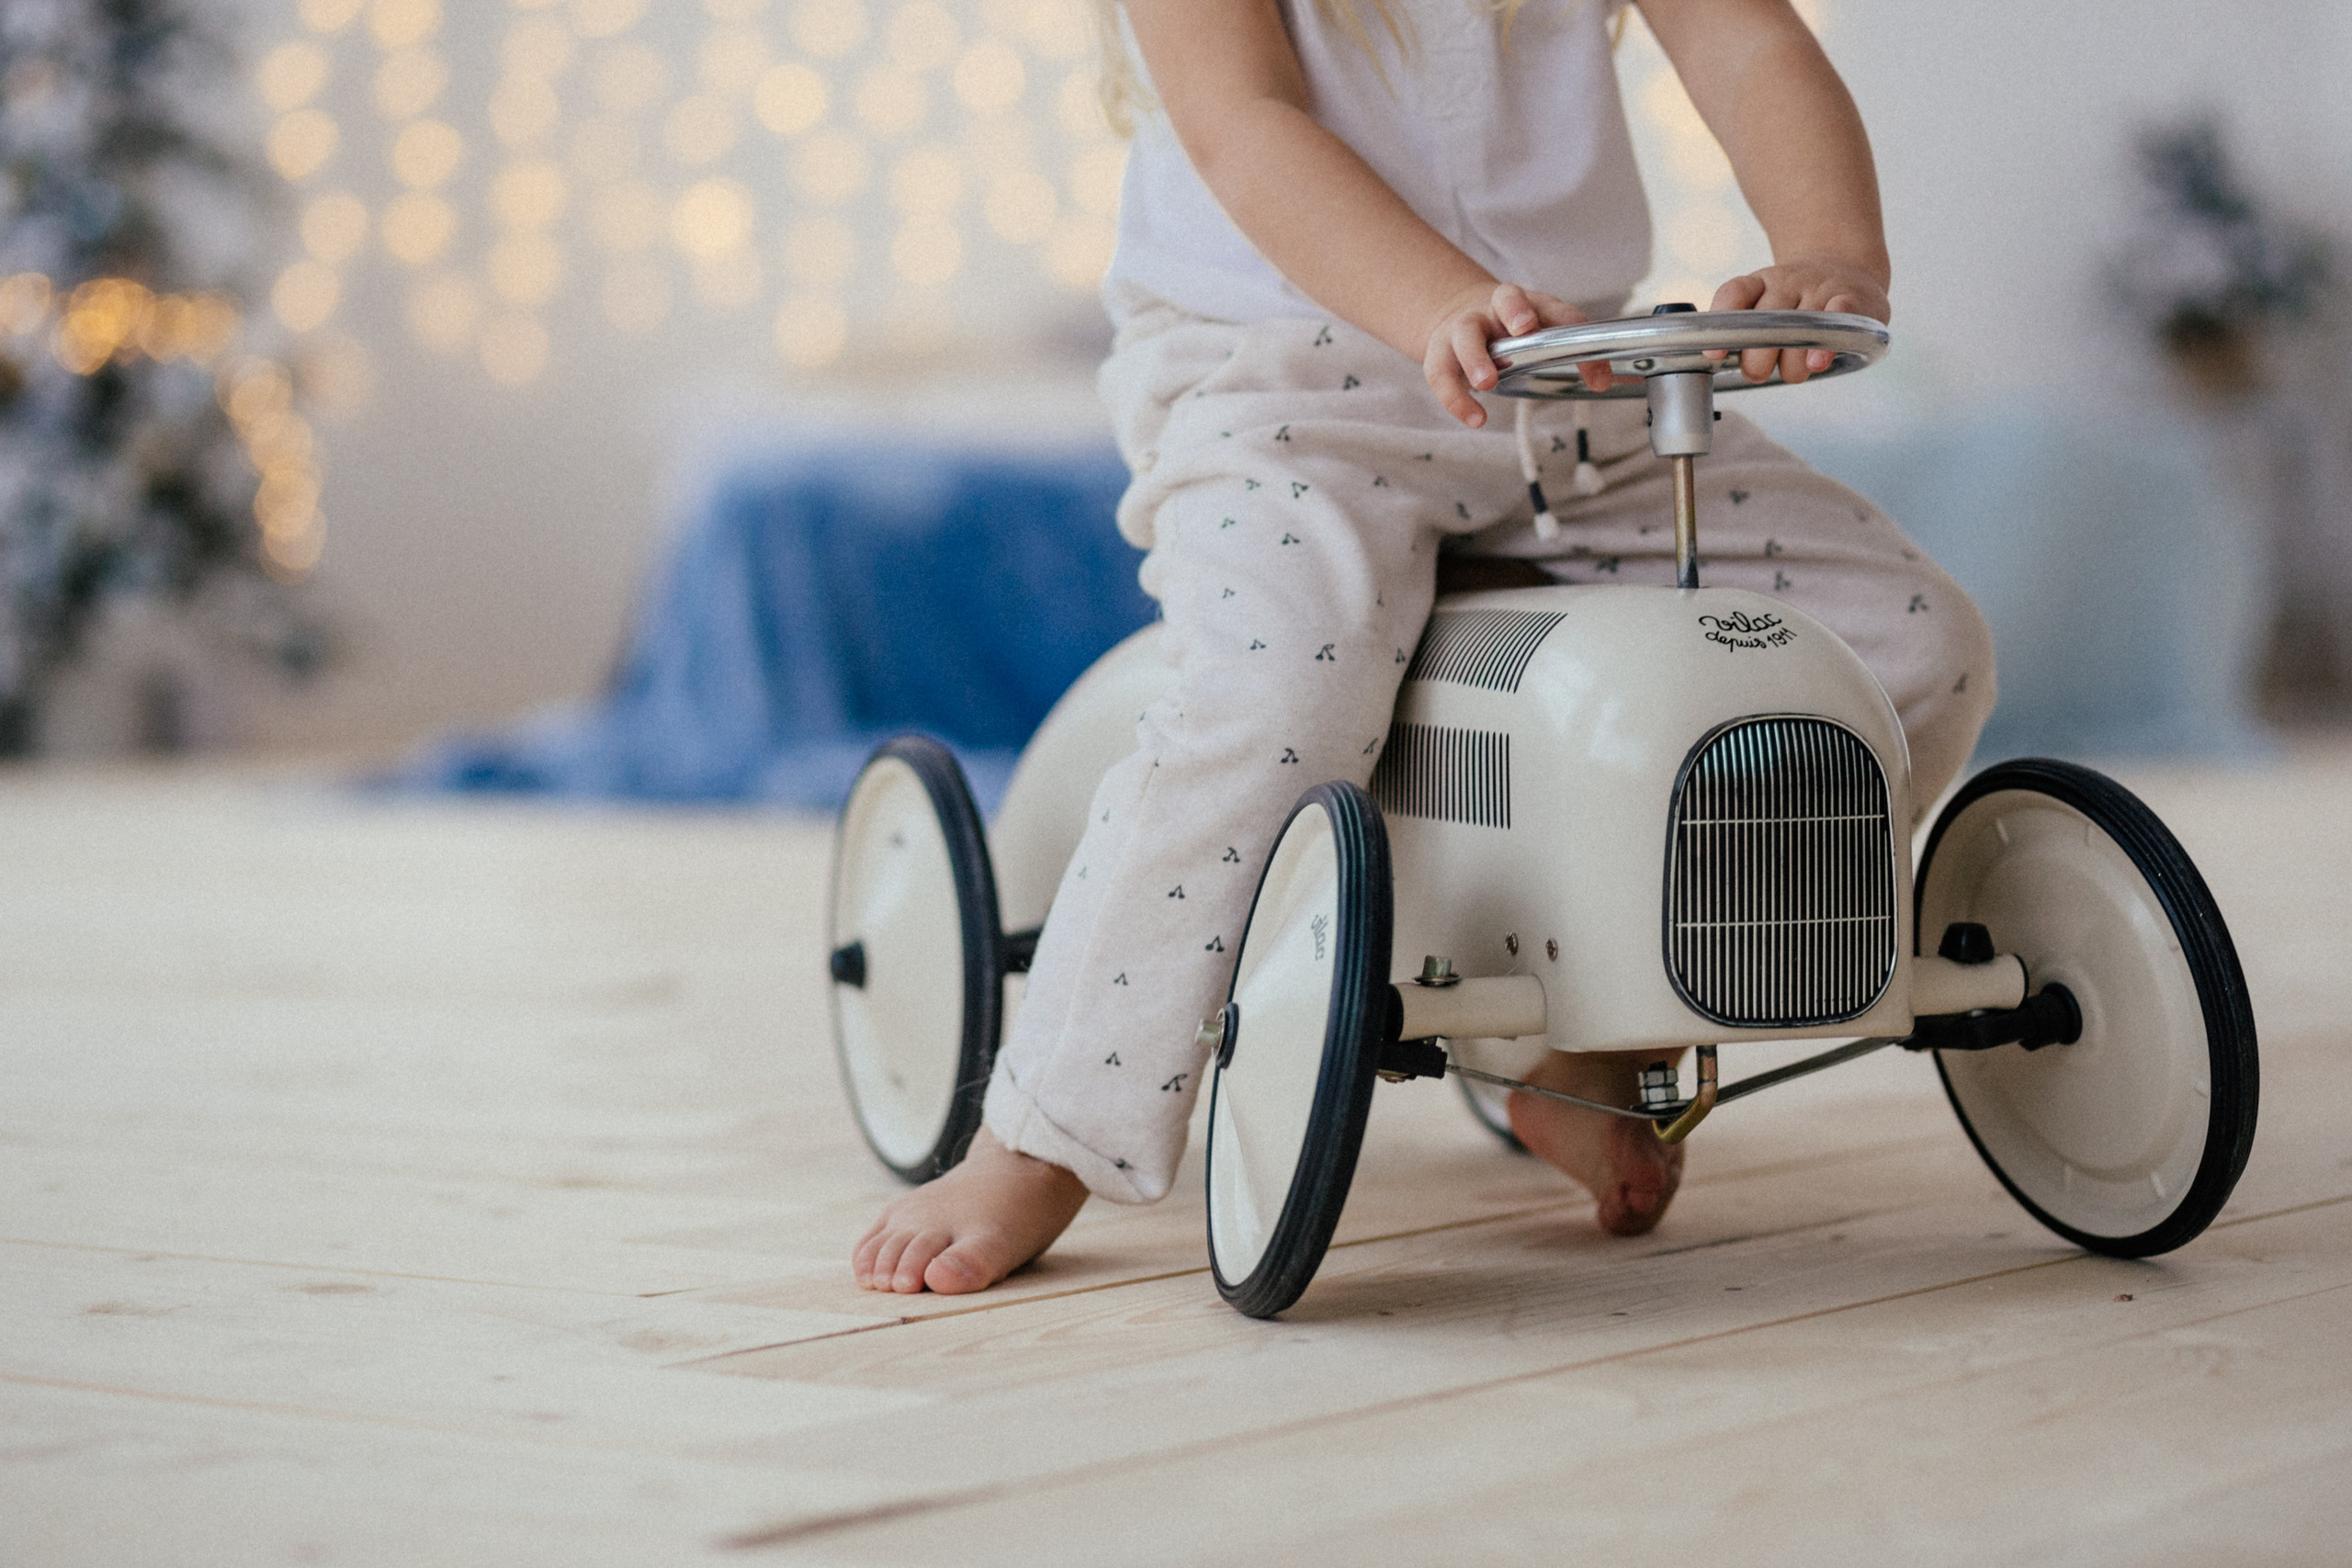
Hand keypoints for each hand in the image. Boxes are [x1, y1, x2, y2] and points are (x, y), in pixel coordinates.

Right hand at [1422, 281, 1612, 427]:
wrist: (1456, 315)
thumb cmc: (1509, 332)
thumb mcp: (1541, 334)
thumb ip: (1574, 353)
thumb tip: (1613, 379)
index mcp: (1531, 303)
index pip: (1559, 312)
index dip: (1576, 333)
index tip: (1596, 375)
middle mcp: (1496, 308)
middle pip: (1506, 298)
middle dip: (1517, 311)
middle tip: (1525, 329)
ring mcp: (1464, 327)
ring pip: (1466, 333)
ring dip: (1476, 356)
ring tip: (1486, 383)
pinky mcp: (1440, 353)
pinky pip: (1442, 373)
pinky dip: (1456, 398)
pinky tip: (1475, 418)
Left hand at [1705, 259, 1890, 384]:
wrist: (1849, 273)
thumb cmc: (1799, 304)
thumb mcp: (1765, 306)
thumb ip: (1741, 330)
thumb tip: (1715, 356)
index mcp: (1760, 283)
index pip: (1735, 293)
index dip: (1722, 322)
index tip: (1715, 354)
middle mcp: (1788, 282)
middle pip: (1764, 327)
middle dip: (1758, 364)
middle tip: (1762, 371)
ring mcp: (1820, 288)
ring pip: (1798, 334)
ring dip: (1793, 366)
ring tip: (1798, 367)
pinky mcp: (1851, 298)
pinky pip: (1837, 316)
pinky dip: (1826, 343)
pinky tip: (1816, 361)